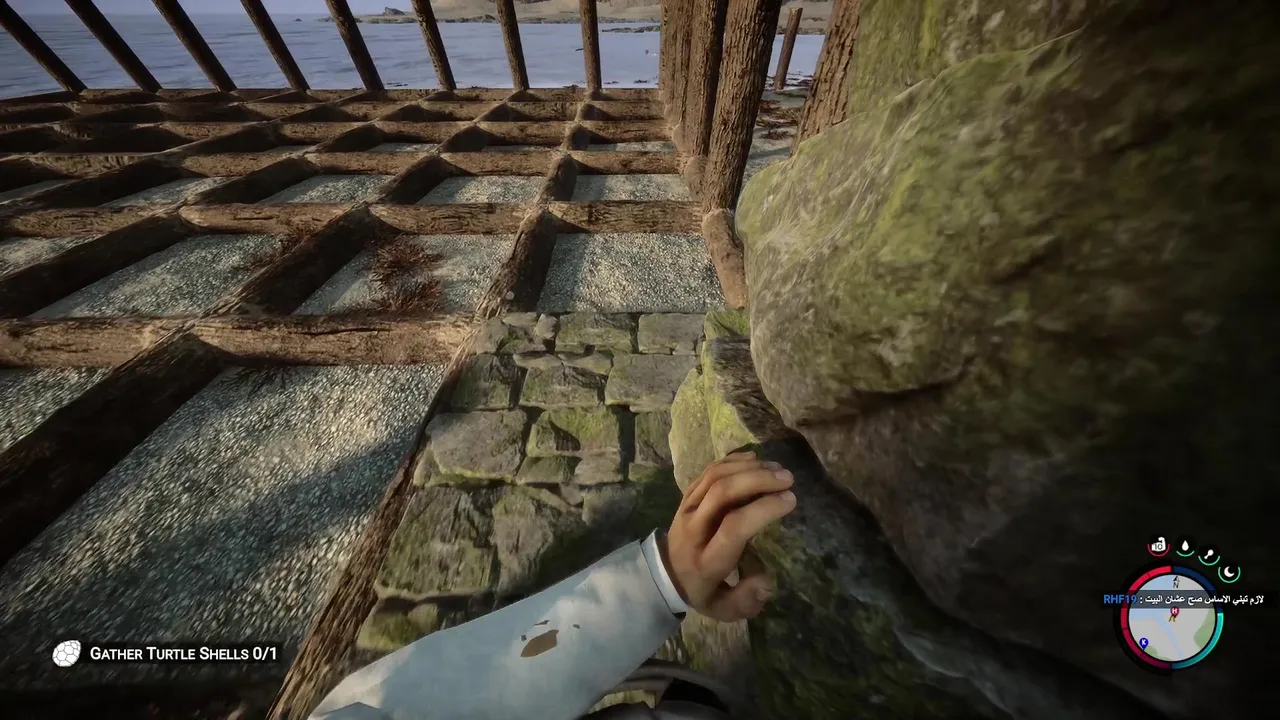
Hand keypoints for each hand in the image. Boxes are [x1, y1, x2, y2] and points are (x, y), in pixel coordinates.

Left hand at [661, 452, 796, 621]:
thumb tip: (766, 581)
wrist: (666, 574)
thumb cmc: (703, 590)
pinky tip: (755, 459)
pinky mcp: (686, 497)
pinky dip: (732, 461)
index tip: (790, 501)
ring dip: (748, 468)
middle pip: (722, 493)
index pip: (734, 527)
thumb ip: (747, 600)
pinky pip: (707, 472)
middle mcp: (694, 529)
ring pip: (714, 477)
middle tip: (788, 479)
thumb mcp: (723, 609)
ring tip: (778, 468)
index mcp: (706, 560)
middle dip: (758, 480)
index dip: (763, 509)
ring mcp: (686, 509)